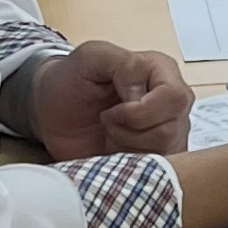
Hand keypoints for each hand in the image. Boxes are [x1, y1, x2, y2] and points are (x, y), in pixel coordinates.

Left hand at [24, 41, 192, 159]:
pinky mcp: (161, 156)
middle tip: (108, 122)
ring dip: (127, 147)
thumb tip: (142, 94)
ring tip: (110, 133)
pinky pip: (159, 170)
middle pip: (171, 128)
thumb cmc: (71, 82)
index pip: (173, 96)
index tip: (110, 111)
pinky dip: (131, 164)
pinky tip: (116, 150)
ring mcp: (171, 130)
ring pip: (163, 151)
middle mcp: (172, 101)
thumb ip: (123, 63)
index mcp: (162, 70)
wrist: (53, 113)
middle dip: (130, 131)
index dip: (139, 110)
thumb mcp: (90, 57)